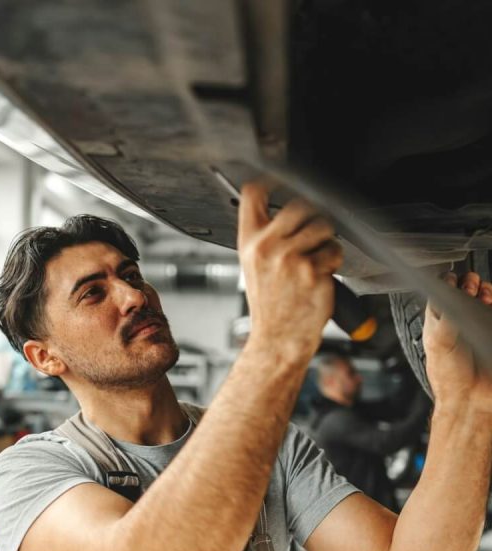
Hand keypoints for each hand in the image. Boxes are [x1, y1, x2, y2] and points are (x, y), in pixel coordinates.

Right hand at [237, 182, 342, 365]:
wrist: (277, 340)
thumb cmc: (270, 307)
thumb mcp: (254, 267)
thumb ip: (265, 238)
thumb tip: (288, 210)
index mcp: (250, 243)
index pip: (253, 194)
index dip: (271, 179)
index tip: (283, 178)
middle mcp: (267, 247)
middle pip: (299, 205)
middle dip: (312, 218)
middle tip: (312, 237)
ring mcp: (290, 258)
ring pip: (322, 226)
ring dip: (326, 241)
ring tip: (316, 260)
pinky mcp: (312, 271)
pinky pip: (334, 251)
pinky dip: (333, 262)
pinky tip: (321, 276)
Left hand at [424, 271, 491, 413]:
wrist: (472, 399)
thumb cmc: (449, 376)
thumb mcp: (439, 342)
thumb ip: (444, 317)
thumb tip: (450, 294)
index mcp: (438, 323)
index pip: (442, 292)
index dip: (448, 283)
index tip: (454, 281)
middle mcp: (458, 323)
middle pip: (467, 291)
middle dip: (470, 283)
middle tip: (471, 287)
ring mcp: (477, 327)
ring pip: (485, 298)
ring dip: (486, 291)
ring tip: (484, 295)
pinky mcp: (491, 331)